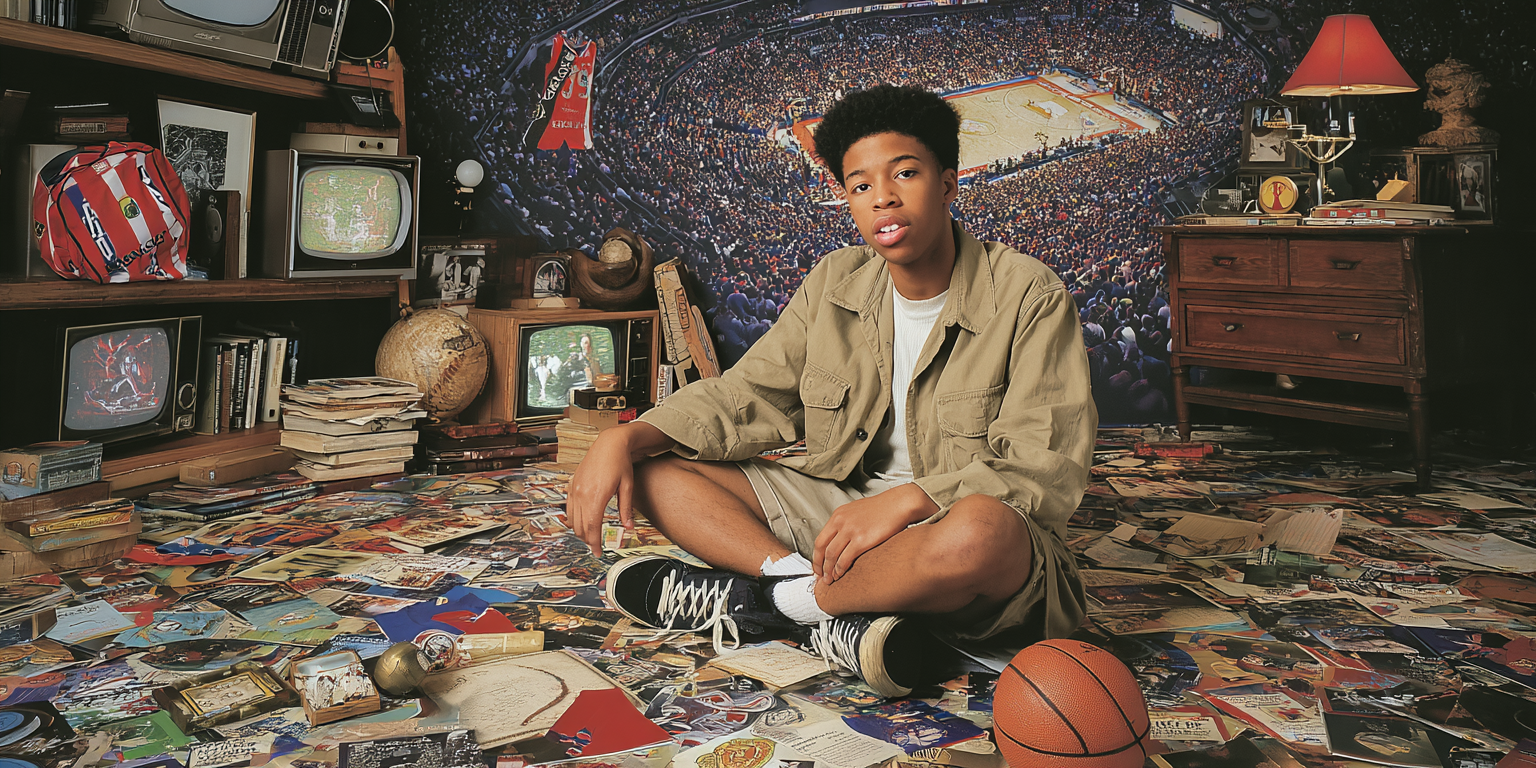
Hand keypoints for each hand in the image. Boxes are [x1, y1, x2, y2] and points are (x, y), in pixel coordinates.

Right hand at [563, 422, 675, 554]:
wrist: (609, 443)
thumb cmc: (620, 462)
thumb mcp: (627, 486)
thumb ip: (626, 509)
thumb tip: (629, 528)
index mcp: (596, 495)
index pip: (593, 527)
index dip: (594, 543)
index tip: (598, 552)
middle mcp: (582, 493)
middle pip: (581, 526)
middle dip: (588, 540)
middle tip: (596, 548)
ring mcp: (574, 489)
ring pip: (573, 519)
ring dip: (580, 531)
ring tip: (590, 537)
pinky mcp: (572, 485)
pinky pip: (569, 507)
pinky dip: (574, 519)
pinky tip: (582, 522)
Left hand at [813, 483, 938, 584]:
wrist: (899, 504)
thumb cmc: (883, 508)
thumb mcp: (857, 511)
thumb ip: (846, 523)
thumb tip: (840, 538)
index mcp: (838, 515)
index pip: (820, 539)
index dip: (816, 556)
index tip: (817, 566)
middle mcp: (841, 522)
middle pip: (822, 548)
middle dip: (819, 565)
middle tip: (820, 576)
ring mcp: (850, 531)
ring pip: (831, 555)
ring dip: (829, 570)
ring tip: (830, 579)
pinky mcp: (861, 540)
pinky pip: (845, 559)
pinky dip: (840, 569)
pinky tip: (841, 575)